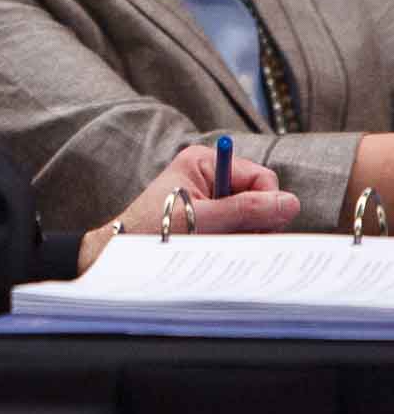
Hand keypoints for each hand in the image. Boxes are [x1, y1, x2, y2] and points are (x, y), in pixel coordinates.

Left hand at [77, 144, 299, 271]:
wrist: (123, 252)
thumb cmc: (154, 230)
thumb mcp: (204, 219)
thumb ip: (247, 209)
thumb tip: (291, 202)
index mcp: (204, 162)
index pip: (262, 177)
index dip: (267, 203)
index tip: (256, 227)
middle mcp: (211, 175)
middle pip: (262, 198)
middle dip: (254, 223)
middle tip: (230, 238)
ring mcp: (212, 196)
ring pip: (254, 217)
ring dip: (244, 235)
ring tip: (216, 244)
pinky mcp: (211, 216)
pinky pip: (240, 229)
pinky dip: (235, 241)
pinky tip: (217, 248)